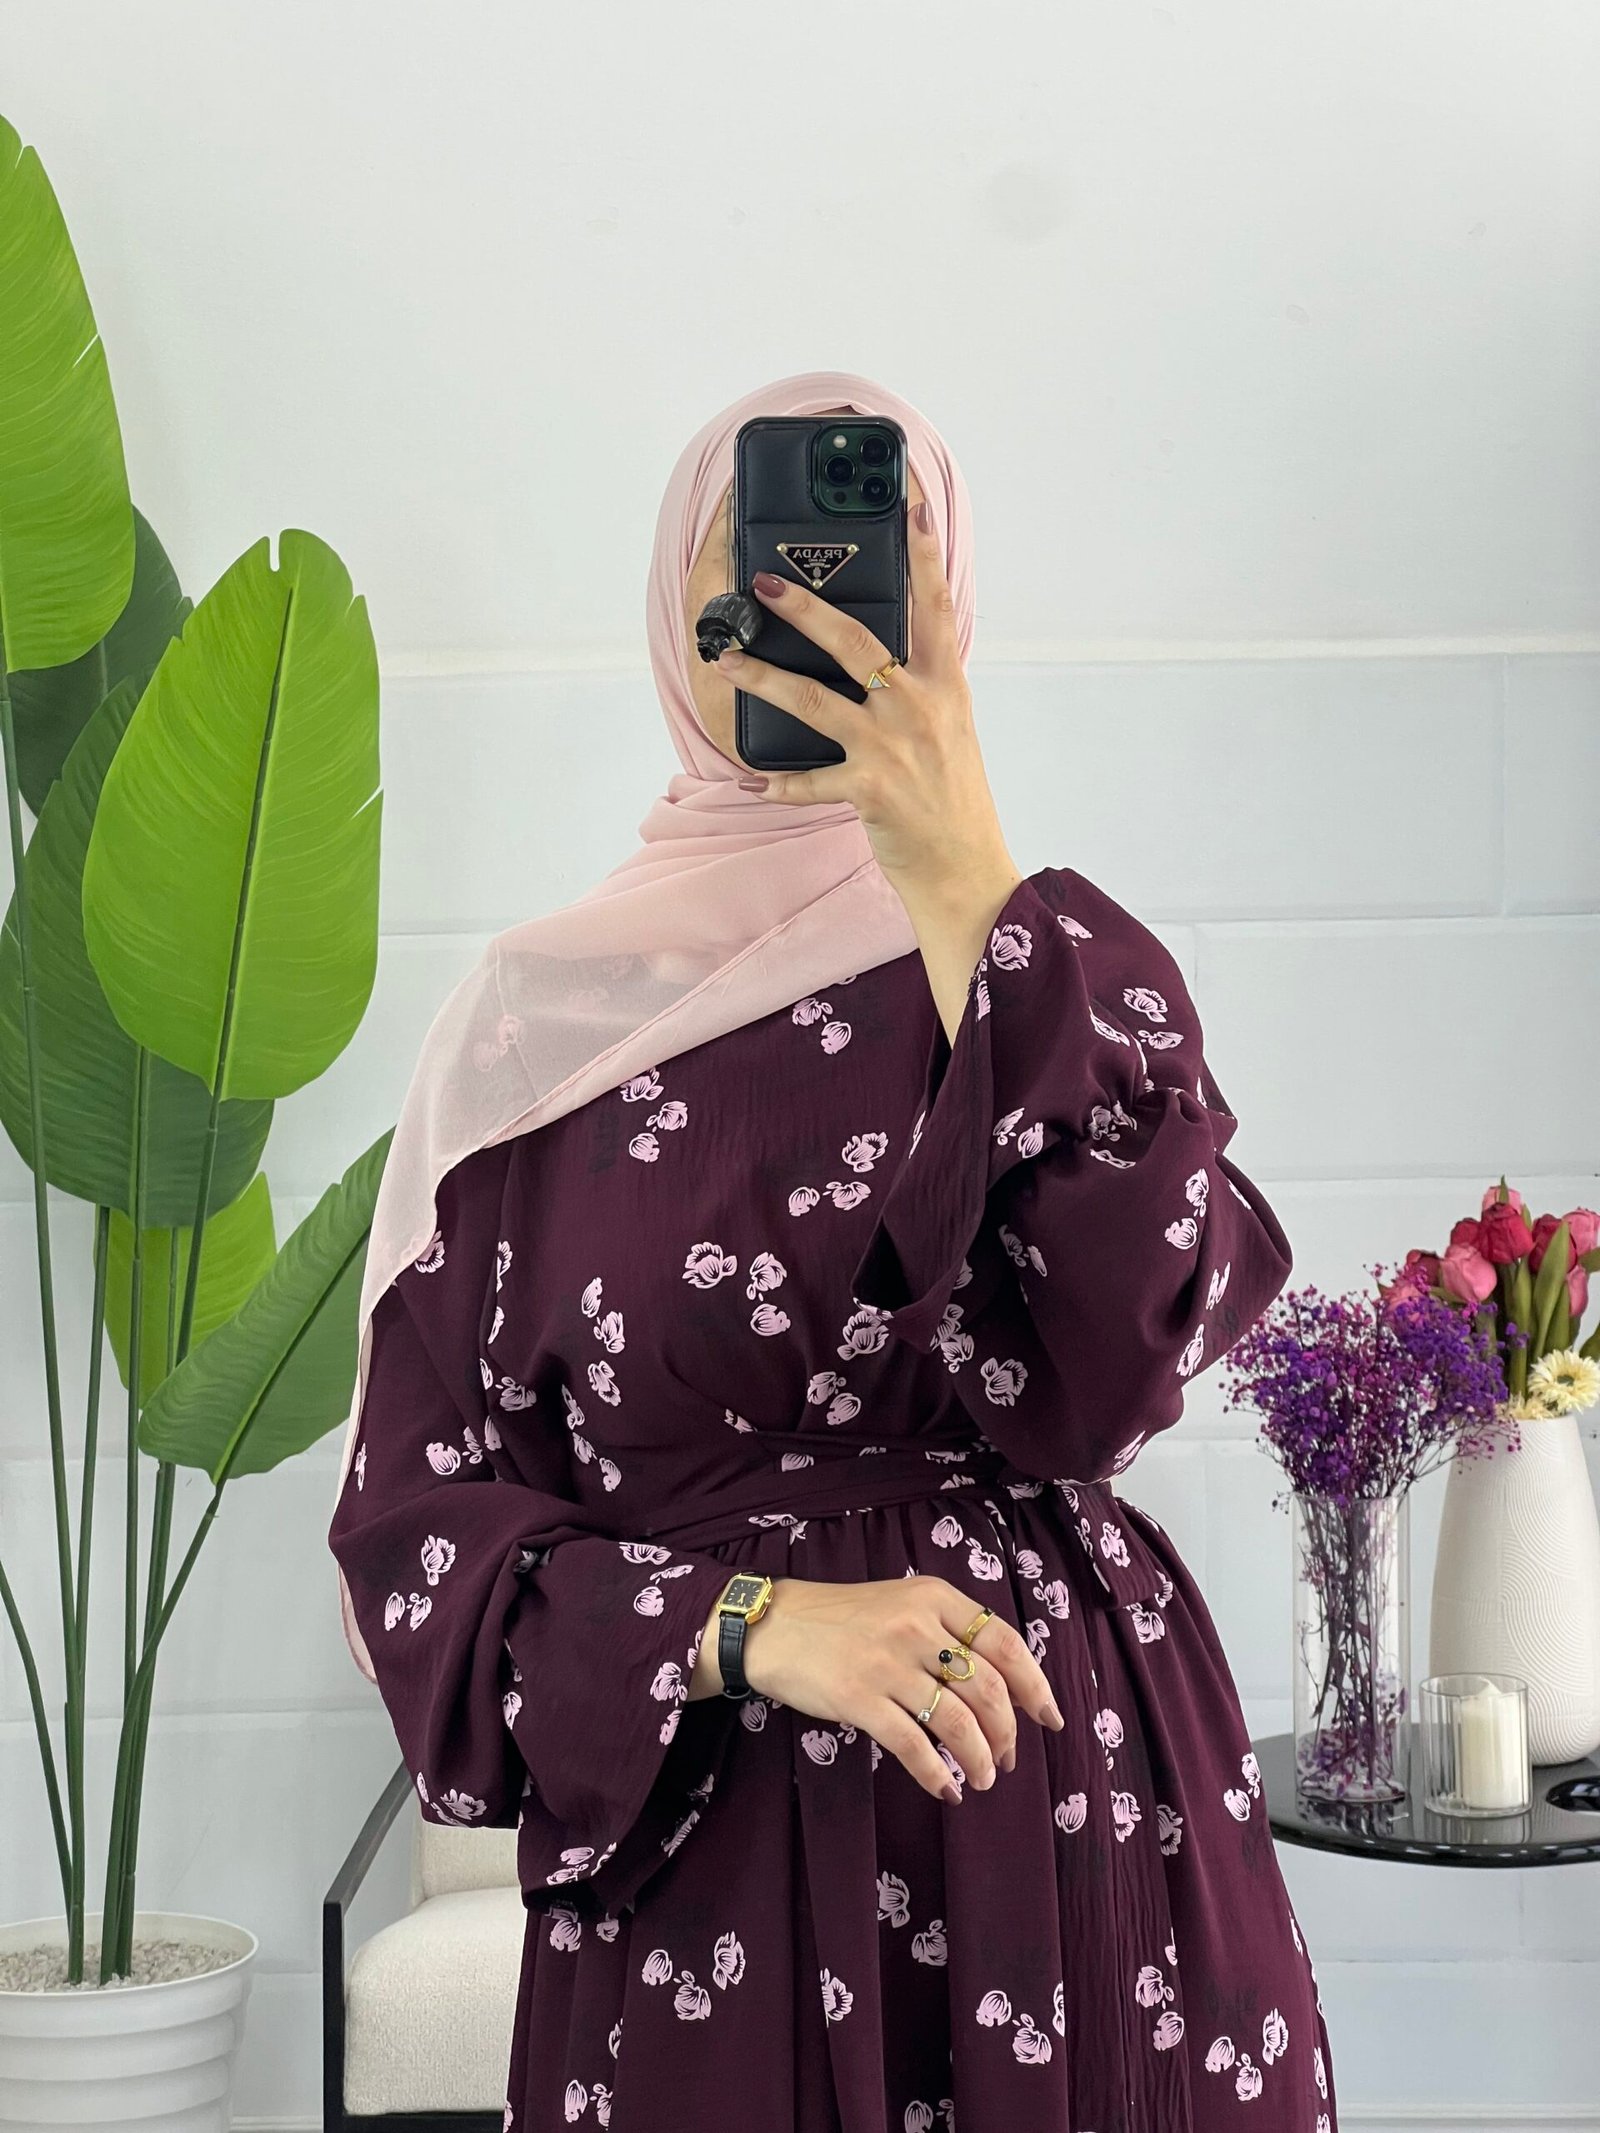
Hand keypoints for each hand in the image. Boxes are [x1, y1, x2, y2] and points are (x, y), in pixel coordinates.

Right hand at [689, 1574, 1063, 1802]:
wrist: (775, 1626)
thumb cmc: (844, 1619)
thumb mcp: (902, 1604)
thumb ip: (946, 1631)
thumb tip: (1001, 1687)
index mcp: (934, 1597)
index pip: (1005, 1643)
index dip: (1036, 1685)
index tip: (1050, 1718)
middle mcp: (917, 1626)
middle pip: (988, 1688)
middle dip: (1007, 1733)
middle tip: (1006, 1759)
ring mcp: (888, 1662)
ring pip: (957, 1722)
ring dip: (979, 1760)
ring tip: (981, 1780)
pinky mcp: (859, 1697)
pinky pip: (913, 1745)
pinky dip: (936, 1774)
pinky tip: (944, 1789)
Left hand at [715, 502, 1023, 1040]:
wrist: (967, 869)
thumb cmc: (954, 798)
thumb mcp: (952, 729)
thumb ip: (922, 686)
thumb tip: (880, 657)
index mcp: (946, 686)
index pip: (935, 607)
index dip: (922, 554)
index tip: (909, 505)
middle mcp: (920, 708)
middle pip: (856, 641)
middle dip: (805, 608)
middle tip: (764, 585)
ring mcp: (892, 748)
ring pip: (816, 700)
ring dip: (764, 679)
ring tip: (727, 662)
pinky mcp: (869, 790)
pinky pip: (810, 780)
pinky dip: (783, 782)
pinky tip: (758, 781)